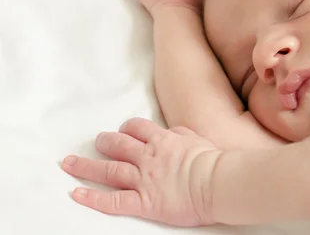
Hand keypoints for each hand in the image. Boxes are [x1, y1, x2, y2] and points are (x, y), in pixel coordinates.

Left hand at [61, 118, 220, 226]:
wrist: (217, 181)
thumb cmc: (213, 161)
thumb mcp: (197, 139)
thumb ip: (181, 134)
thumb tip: (173, 132)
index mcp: (163, 141)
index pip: (137, 128)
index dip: (127, 128)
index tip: (122, 131)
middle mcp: (148, 157)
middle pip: (118, 145)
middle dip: (104, 142)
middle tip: (96, 142)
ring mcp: (144, 179)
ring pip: (109, 170)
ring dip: (86, 166)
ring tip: (69, 163)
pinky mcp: (144, 202)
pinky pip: (113, 200)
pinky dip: (92, 198)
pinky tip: (77, 194)